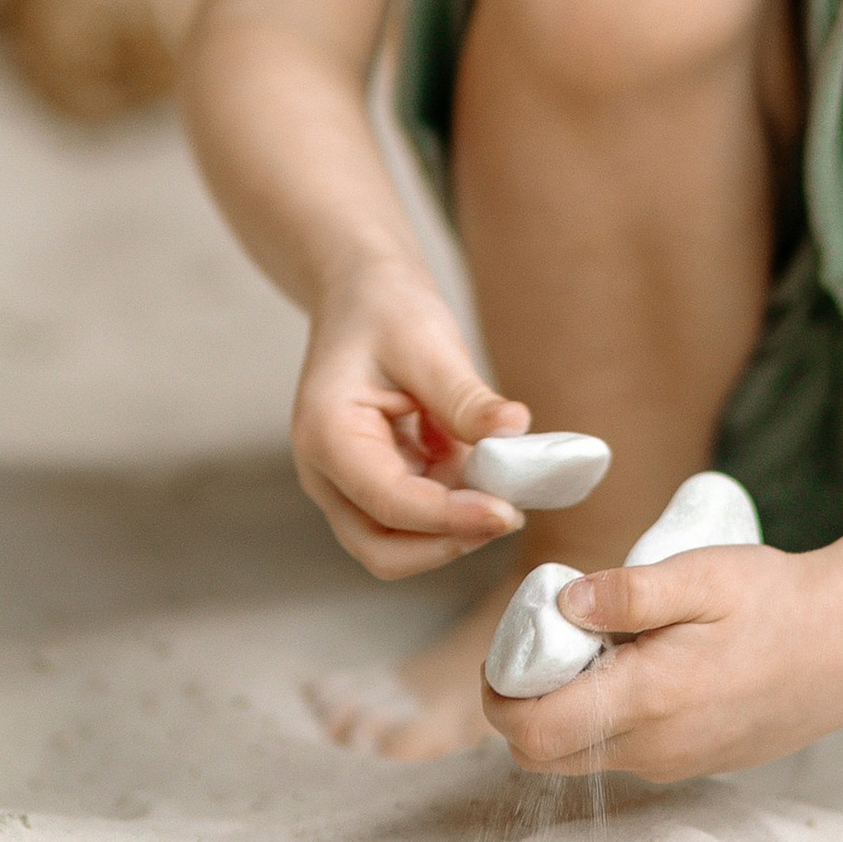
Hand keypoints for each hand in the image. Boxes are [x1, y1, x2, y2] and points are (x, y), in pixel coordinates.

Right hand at [291, 262, 529, 578]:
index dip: (450, 517)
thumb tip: (515, 432)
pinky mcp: (374, 483)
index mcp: (327, 435)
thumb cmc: (385, 308)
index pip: (388, 502)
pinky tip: (481, 467)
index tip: (508, 512)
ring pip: (399, 542)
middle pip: (383, 549)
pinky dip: (453, 505)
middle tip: (509, 512)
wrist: (361, 291)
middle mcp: (327, 472)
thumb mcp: (428, 343)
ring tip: (501, 483)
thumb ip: (465, 397)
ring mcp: (347, 484)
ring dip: (453, 527)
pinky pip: (414, 517)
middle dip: (448, 541)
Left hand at [484, 543, 842, 783]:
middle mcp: (653, 750)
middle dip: (525, 704)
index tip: (513, 644)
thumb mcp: (702, 574)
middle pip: (545, 754)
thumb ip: (628, 591)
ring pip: (585, 755)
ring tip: (601, 645)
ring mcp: (675, 765)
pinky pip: (626, 753)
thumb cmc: (777, 601)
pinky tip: (641, 665)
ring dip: (570, 710)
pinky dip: (609, 718)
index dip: (500, 694)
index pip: (532, 732)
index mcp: (647, 701)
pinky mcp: (694, 764)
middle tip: (548, 642)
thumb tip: (562, 605)